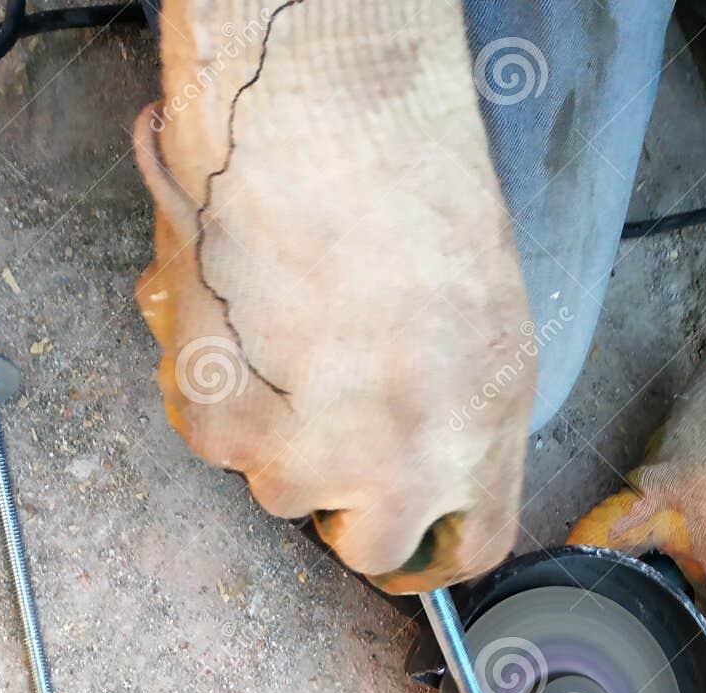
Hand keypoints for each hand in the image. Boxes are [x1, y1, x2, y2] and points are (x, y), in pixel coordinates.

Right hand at [133, 1, 532, 591]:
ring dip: (281, 431)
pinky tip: (241, 316)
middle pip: (364, 542)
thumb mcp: (488, 323)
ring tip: (289, 329)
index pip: (467, 550)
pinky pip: (217, 437)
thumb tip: (434, 472)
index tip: (411, 546)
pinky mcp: (217, 431)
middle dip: (349, 499)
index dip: (434, 552)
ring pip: (279, 484)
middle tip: (336, 419)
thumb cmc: (409, 192)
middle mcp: (391, 475)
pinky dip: (220, 390)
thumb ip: (463, 419)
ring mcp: (297, 461)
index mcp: (474, 445)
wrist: (312, 127)